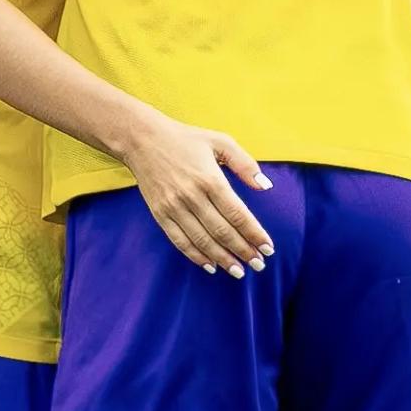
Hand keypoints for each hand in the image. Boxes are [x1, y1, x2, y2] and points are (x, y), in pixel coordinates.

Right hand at [109, 113, 273, 276]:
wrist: (142, 140)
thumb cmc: (185, 139)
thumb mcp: (219, 141)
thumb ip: (244, 163)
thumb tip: (265, 186)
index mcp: (210, 178)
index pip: (237, 213)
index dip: (254, 233)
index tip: (268, 247)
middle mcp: (192, 196)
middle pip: (222, 231)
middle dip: (243, 251)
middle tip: (259, 264)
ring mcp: (174, 207)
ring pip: (202, 240)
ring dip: (223, 259)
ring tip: (238, 271)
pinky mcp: (160, 214)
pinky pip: (180, 241)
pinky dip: (196, 256)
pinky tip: (210, 266)